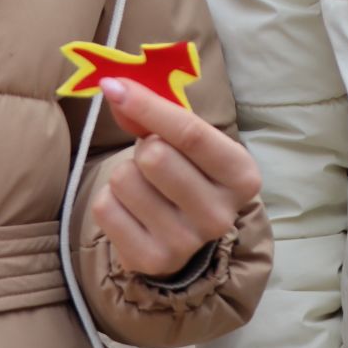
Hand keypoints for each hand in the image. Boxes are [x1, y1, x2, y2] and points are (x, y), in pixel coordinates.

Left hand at [91, 78, 261, 277]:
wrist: (183, 233)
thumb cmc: (187, 170)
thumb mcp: (188, 141)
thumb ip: (155, 112)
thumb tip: (114, 88)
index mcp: (241, 176)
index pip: (191, 133)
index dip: (149, 106)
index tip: (115, 86)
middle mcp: (220, 215)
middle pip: (155, 156)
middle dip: (143, 147)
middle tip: (153, 157)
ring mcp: (186, 243)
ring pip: (125, 179)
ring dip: (125, 174)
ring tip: (145, 186)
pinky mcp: (150, 261)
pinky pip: (105, 208)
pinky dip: (110, 199)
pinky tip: (131, 209)